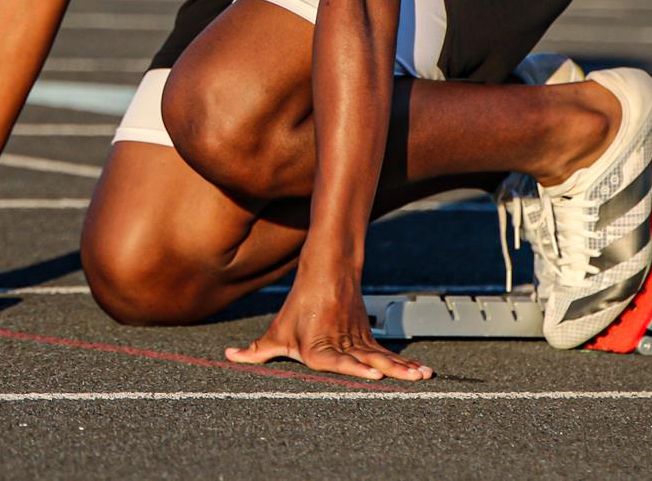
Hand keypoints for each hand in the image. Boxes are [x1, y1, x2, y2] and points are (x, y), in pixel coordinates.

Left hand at [226, 278, 431, 381]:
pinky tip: (422, 371)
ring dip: (403, 367)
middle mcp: (340, 345)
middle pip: (367, 360)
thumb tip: (229, 355)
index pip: (336, 361)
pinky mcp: (368, 338)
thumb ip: (256, 350)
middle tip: (407, 379)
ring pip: (382, 356)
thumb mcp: (276, 331)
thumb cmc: (299, 306)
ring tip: (422, 376)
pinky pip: (388, 353)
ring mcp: (357, 341)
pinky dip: (405, 362)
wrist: (326, 272)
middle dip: (389, 371)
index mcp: (317, 348)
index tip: (373, 374)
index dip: (355, 368)